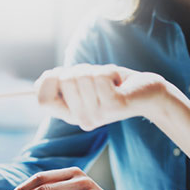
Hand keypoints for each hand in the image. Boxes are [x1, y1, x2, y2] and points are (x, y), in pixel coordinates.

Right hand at [35, 64, 173, 130]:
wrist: (147, 93)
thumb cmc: (114, 84)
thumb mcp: (83, 82)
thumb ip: (61, 82)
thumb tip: (43, 79)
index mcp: (71, 115)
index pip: (43, 100)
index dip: (48, 81)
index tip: (64, 74)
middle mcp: (81, 120)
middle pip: (63, 80)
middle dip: (81, 69)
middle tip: (98, 79)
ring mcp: (97, 115)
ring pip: (82, 76)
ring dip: (97, 70)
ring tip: (110, 82)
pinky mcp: (112, 106)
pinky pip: (100, 77)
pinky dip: (110, 71)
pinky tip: (118, 83)